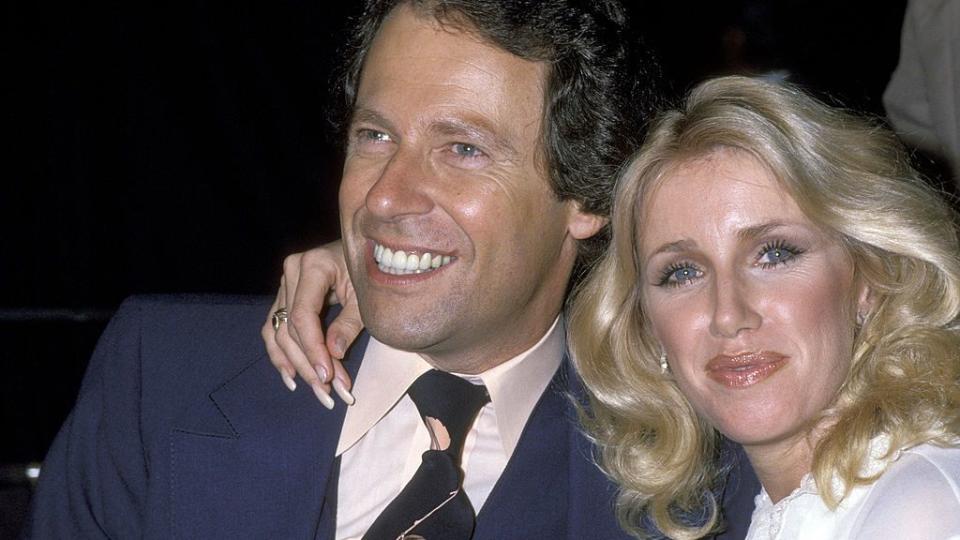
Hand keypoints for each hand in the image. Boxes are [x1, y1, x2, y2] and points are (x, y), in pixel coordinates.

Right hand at [261, 241, 364, 407]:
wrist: (367, 250)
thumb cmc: (371, 269)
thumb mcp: (366, 296)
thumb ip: (350, 323)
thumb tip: (334, 354)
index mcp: (313, 265)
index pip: (302, 317)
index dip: (313, 350)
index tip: (328, 376)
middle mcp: (292, 272)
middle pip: (289, 329)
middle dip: (309, 364)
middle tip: (329, 393)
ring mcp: (285, 283)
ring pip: (278, 332)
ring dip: (295, 365)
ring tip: (316, 391)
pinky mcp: (285, 294)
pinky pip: (274, 328)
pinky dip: (281, 354)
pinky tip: (292, 378)